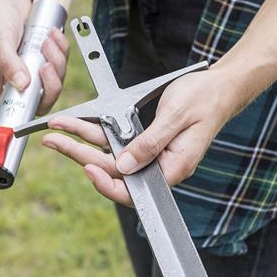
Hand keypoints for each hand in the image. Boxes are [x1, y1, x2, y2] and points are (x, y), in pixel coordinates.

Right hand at [0, 0, 68, 126]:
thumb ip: (9, 61)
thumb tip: (21, 85)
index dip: (3, 131)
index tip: (11, 141)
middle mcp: (10, 81)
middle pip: (35, 103)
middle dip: (47, 86)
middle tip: (45, 66)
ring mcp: (28, 72)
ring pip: (50, 85)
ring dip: (55, 64)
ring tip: (47, 40)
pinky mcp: (41, 60)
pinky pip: (58, 66)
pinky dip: (59, 51)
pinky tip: (53, 35)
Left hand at [41, 70, 232, 205]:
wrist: (220, 87)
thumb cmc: (205, 99)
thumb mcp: (175, 117)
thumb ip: (150, 143)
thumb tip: (124, 166)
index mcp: (173, 167)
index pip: (134, 189)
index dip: (108, 184)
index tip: (87, 168)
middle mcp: (159, 165)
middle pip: (114, 171)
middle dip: (82, 156)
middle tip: (56, 142)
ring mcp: (152, 155)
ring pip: (111, 155)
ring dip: (83, 142)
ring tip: (57, 132)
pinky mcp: (146, 142)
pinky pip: (118, 142)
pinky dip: (96, 133)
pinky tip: (77, 125)